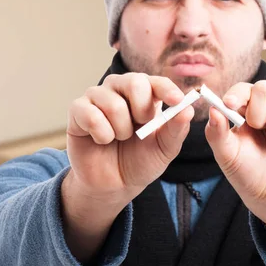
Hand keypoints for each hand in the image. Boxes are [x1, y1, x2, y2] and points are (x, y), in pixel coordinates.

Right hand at [62, 73, 193, 262]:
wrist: (113, 184)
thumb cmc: (140, 161)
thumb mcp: (164, 149)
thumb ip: (176, 129)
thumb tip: (187, 109)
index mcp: (145, 94)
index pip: (156, 81)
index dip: (167, 89)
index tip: (177, 101)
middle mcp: (121, 89)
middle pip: (134, 81)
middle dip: (142, 110)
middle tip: (140, 128)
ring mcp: (98, 97)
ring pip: (112, 102)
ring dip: (120, 129)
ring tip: (119, 138)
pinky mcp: (77, 109)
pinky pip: (90, 113)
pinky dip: (101, 133)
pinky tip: (102, 140)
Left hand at [205, 80, 265, 237]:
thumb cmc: (249, 172)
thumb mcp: (228, 155)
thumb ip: (217, 133)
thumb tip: (213, 109)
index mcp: (247, 108)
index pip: (243, 89)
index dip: (237, 94)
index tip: (229, 105)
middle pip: (265, 88)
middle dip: (258, 112)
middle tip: (258, 130)